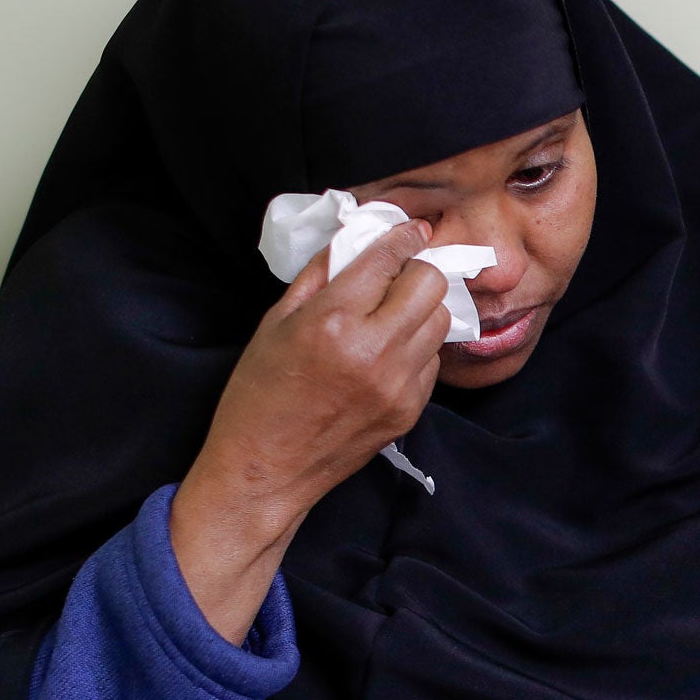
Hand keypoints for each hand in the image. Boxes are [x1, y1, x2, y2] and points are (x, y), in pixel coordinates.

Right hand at [170, 221, 449, 641]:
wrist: (268, 468)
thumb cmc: (259, 392)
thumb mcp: (275, 322)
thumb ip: (320, 275)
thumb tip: (358, 237)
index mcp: (332, 321)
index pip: (388, 260)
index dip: (403, 237)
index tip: (410, 230)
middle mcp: (374, 350)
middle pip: (431, 285)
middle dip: (419, 271)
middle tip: (400, 275)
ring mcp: (399, 383)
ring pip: (440, 321)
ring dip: (422, 309)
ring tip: (391, 315)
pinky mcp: (411, 409)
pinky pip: (433, 360)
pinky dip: (418, 347)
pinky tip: (387, 353)